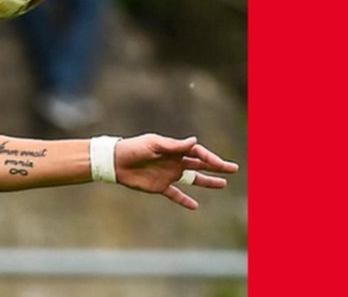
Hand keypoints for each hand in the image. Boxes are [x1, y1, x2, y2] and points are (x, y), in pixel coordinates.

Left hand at [114, 134, 238, 209]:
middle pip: (200, 165)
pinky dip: (184, 200)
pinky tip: (195, 206)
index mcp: (174, 149)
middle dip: (216, 166)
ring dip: (207, 181)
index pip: (197, 153)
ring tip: (223, 184)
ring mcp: (168, 174)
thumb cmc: (133, 149)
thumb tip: (194, 141)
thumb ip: (174, 146)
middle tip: (233, 169)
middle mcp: (174, 161)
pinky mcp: (159, 186)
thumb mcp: (153, 144)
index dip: (210, 159)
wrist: (115, 161)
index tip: (222, 165)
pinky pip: (175, 194)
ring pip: (192, 179)